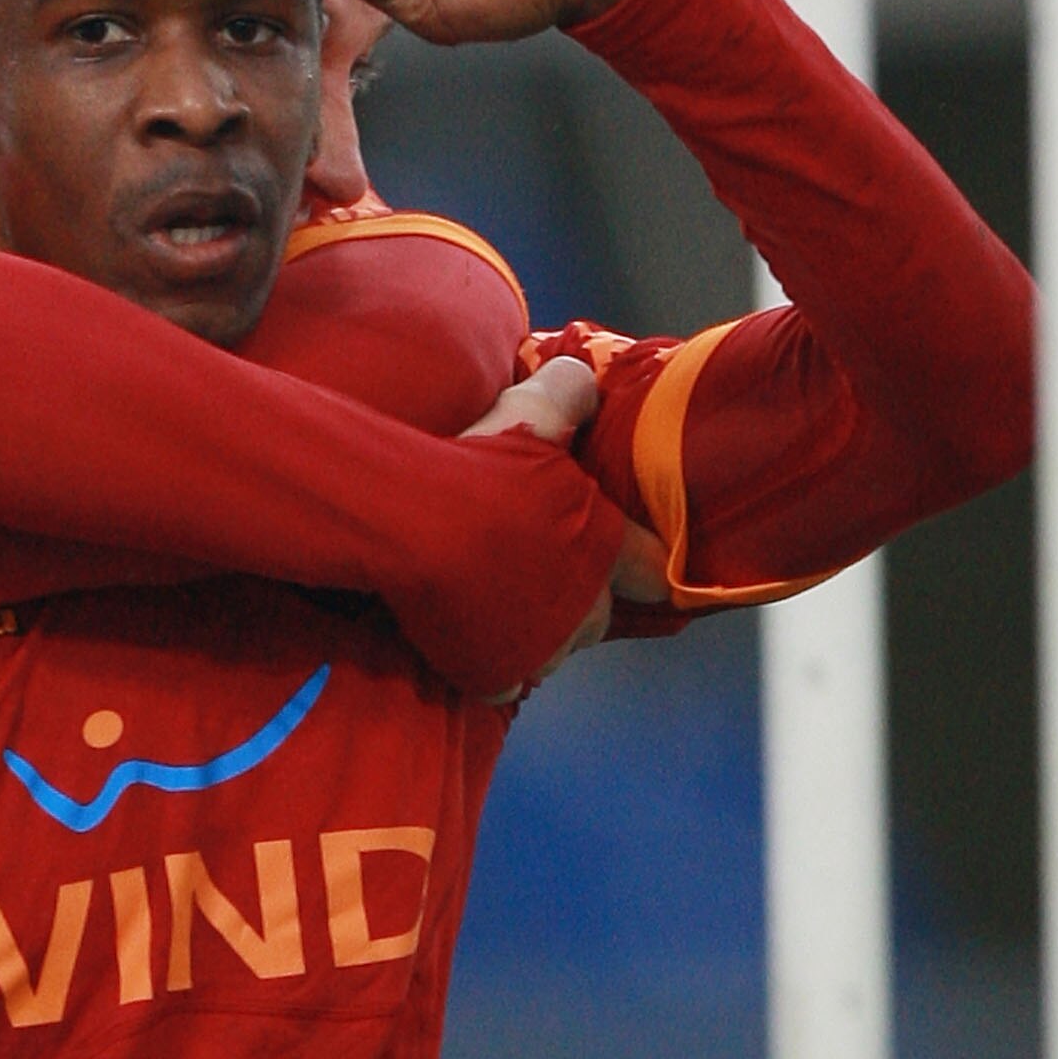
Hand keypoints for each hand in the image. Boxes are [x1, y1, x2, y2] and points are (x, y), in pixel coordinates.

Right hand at [463, 358, 670, 672]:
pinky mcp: (493, 676)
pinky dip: (495, 662)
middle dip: (579, 599)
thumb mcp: (529, 412)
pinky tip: (471, 633)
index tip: (632, 560)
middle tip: (539, 570)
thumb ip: (568, 394)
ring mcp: (538, 649)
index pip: (651, 570)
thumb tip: (583, 379)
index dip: (640, 562)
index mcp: (603, 550)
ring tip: (502, 602)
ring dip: (538, 632)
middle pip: (599, 617)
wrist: (406, 527)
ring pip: (552, 650)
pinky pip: (507, 679)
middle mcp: (583, 610)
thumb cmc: (475, 468)